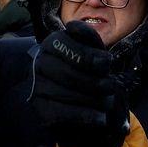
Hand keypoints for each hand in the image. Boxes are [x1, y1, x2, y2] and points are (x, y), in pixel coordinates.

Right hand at [32, 21, 129, 146]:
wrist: (72, 93)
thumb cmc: (86, 67)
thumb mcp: (91, 49)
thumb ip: (88, 37)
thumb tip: (74, 27)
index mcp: (53, 43)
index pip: (68, 46)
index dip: (89, 56)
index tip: (106, 63)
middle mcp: (40, 62)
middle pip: (70, 74)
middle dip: (96, 83)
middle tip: (110, 88)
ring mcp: (37, 86)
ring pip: (68, 94)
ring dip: (94, 101)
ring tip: (107, 102)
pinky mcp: (39, 108)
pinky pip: (62, 113)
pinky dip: (85, 116)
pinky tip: (99, 119)